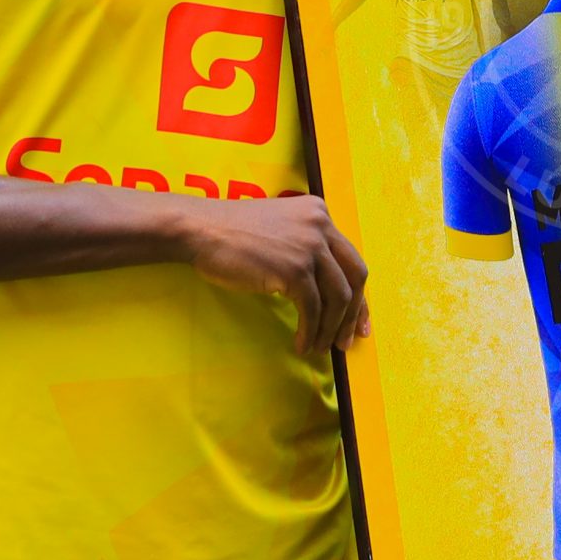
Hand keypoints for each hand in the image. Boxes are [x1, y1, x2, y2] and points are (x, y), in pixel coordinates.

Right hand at [180, 195, 369, 355]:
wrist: (201, 229)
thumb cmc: (232, 234)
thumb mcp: (281, 228)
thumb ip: (305, 246)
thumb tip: (325, 289)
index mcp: (320, 212)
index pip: (351, 259)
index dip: (359, 295)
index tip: (358, 321)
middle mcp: (321, 225)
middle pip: (354, 277)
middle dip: (353, 315)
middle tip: (346, 341)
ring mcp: (310, 246)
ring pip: (338, 298)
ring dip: (330, 329)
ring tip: (320, 347)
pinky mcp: (295, 269)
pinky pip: (313, 309)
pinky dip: (310, 331)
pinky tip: (302, 344)